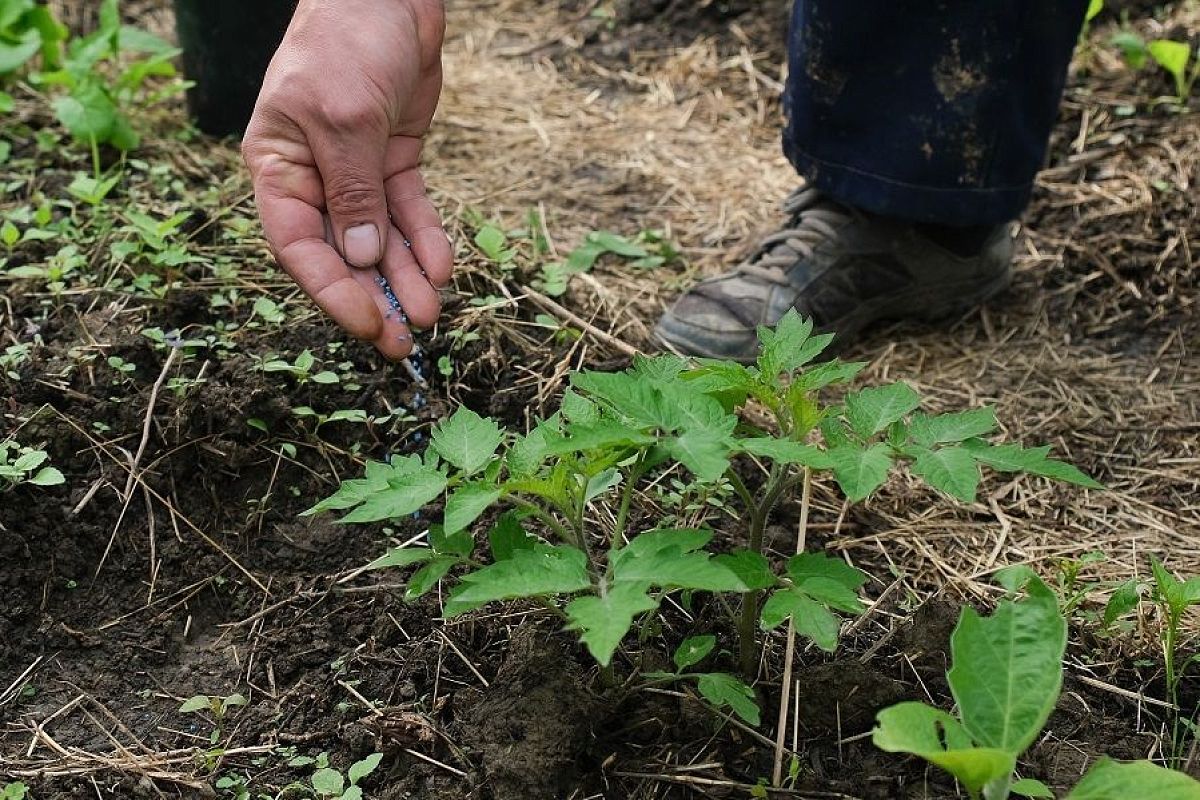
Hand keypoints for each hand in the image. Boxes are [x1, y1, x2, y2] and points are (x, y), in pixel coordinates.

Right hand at [242, 0, 450, 359]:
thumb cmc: (345, 42)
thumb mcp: (345, 118)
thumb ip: (354, 192)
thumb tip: (362, 258)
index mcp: (278, 167)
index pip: (298, 246)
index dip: (332, 291)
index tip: (368, 324)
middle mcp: (314, 178)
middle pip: (342, 253)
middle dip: (375, 298)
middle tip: (405, 342)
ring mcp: (356, 172)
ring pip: (381, 240)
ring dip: (406, 278)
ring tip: (431, 315)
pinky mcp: (393, 161)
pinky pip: (409, 211)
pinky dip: (426, 239)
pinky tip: (442, 268)